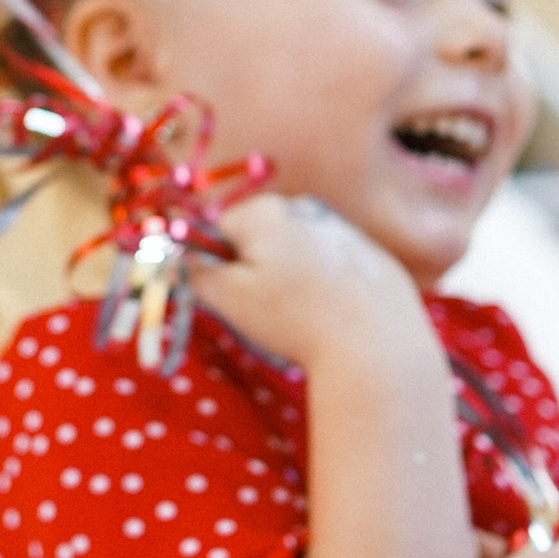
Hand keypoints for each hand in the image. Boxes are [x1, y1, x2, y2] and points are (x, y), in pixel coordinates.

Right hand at [192, 190, 432, 378]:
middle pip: (265, 241)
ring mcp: (347, 232)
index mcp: (268, 212)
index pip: (222, 231)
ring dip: (297, 282)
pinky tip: (340, 319)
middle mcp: (309, 210)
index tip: (235, 297)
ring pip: (303, 257)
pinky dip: (334, 291)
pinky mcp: (377, 260)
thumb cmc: (294, 318)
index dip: (220, 267)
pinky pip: (341, 272)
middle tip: (270, 313)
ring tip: (308, 320)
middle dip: (260, 273)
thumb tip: (181, 259)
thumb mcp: (228, 298)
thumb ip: (196, 273)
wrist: (376, 347)